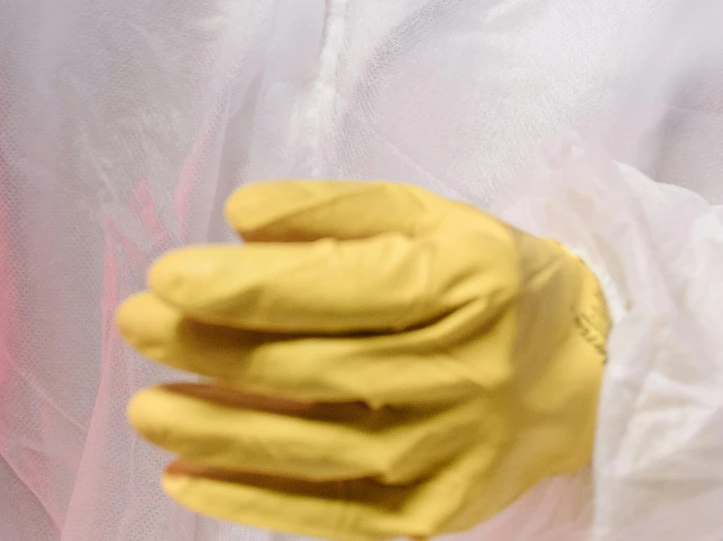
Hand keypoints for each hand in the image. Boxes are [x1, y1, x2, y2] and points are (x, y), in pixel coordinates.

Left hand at [117, 179, 607, 538]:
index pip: (330, 290)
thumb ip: (330, 212)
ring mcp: (443, 455)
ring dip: (215, 431)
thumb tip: (236, 219)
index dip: (240, 287)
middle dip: (208, 348)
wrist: (588, 373)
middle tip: (133, 326)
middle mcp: (454, 373)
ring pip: (310, 450)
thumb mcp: (424, 214)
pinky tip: (189, 481)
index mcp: (453, 283)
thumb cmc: (485, 278)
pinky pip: (331, 517)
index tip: (164, 274)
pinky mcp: (433, 516)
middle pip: (309, 369)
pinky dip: (254, 504)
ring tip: (146, 409)